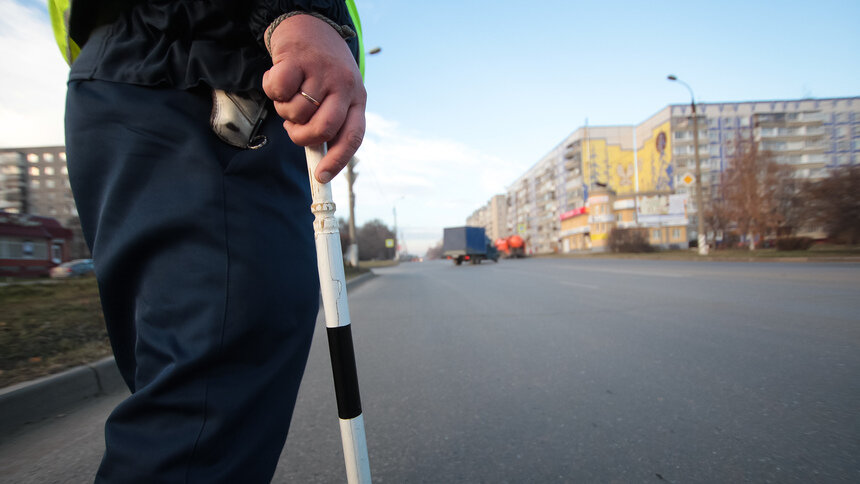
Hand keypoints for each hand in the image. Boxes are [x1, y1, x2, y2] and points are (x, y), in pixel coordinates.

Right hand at [262, 14, 365, 183]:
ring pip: (296, 111)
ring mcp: (322, 71)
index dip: (338, 160)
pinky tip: (279, 78)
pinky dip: (272, 89)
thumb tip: (318, 162)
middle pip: (323, 129)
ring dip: (284, 110)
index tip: (321, 177)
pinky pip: (279, 90)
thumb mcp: (336, 94)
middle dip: (302, 136)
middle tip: (293, 128)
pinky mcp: (298, 58)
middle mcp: (344, 85)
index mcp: (357, 99)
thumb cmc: (321, 69)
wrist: (309, 24)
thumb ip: (329, 122)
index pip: (352, 136)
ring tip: (289, 94)